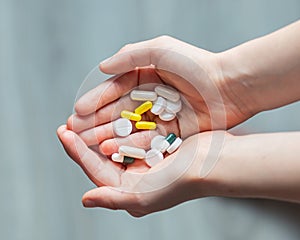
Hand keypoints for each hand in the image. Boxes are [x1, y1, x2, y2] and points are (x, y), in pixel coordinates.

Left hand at [57, 125, 228, 216]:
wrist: (212, 163)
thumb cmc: (180, 182)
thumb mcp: (144, 197)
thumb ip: (114, 198)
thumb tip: (85, 199)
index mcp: (128, 190)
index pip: (95, 169)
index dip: (77, 151)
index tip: (63, 132)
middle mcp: (134, 176)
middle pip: (101, 156)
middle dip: (84, 139)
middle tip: (68, 122)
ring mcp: (144, 159)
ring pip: (114, 142)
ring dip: (99, 129)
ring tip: (84, 115)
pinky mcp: (154, 144)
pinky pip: (130, 132)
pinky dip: (119, 123)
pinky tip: (110, 112)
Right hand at [68, 36, 254, 138]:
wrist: (230, 86)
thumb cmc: (196, 65)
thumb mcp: (160, 50)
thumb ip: (130, 56)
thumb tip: (103, 67)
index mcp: (145, 76)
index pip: (114, 90)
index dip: (95, 100)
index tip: (78, 111)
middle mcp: (150, 98)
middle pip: (117, 111)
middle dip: (96, 121)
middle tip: (74, 132)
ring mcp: (159, 117)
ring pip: (128, 128)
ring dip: (107, 135)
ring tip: (87, 143)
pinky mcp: (171, 133)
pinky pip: (145, 140)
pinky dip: (128, 144)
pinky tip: (111, 150)